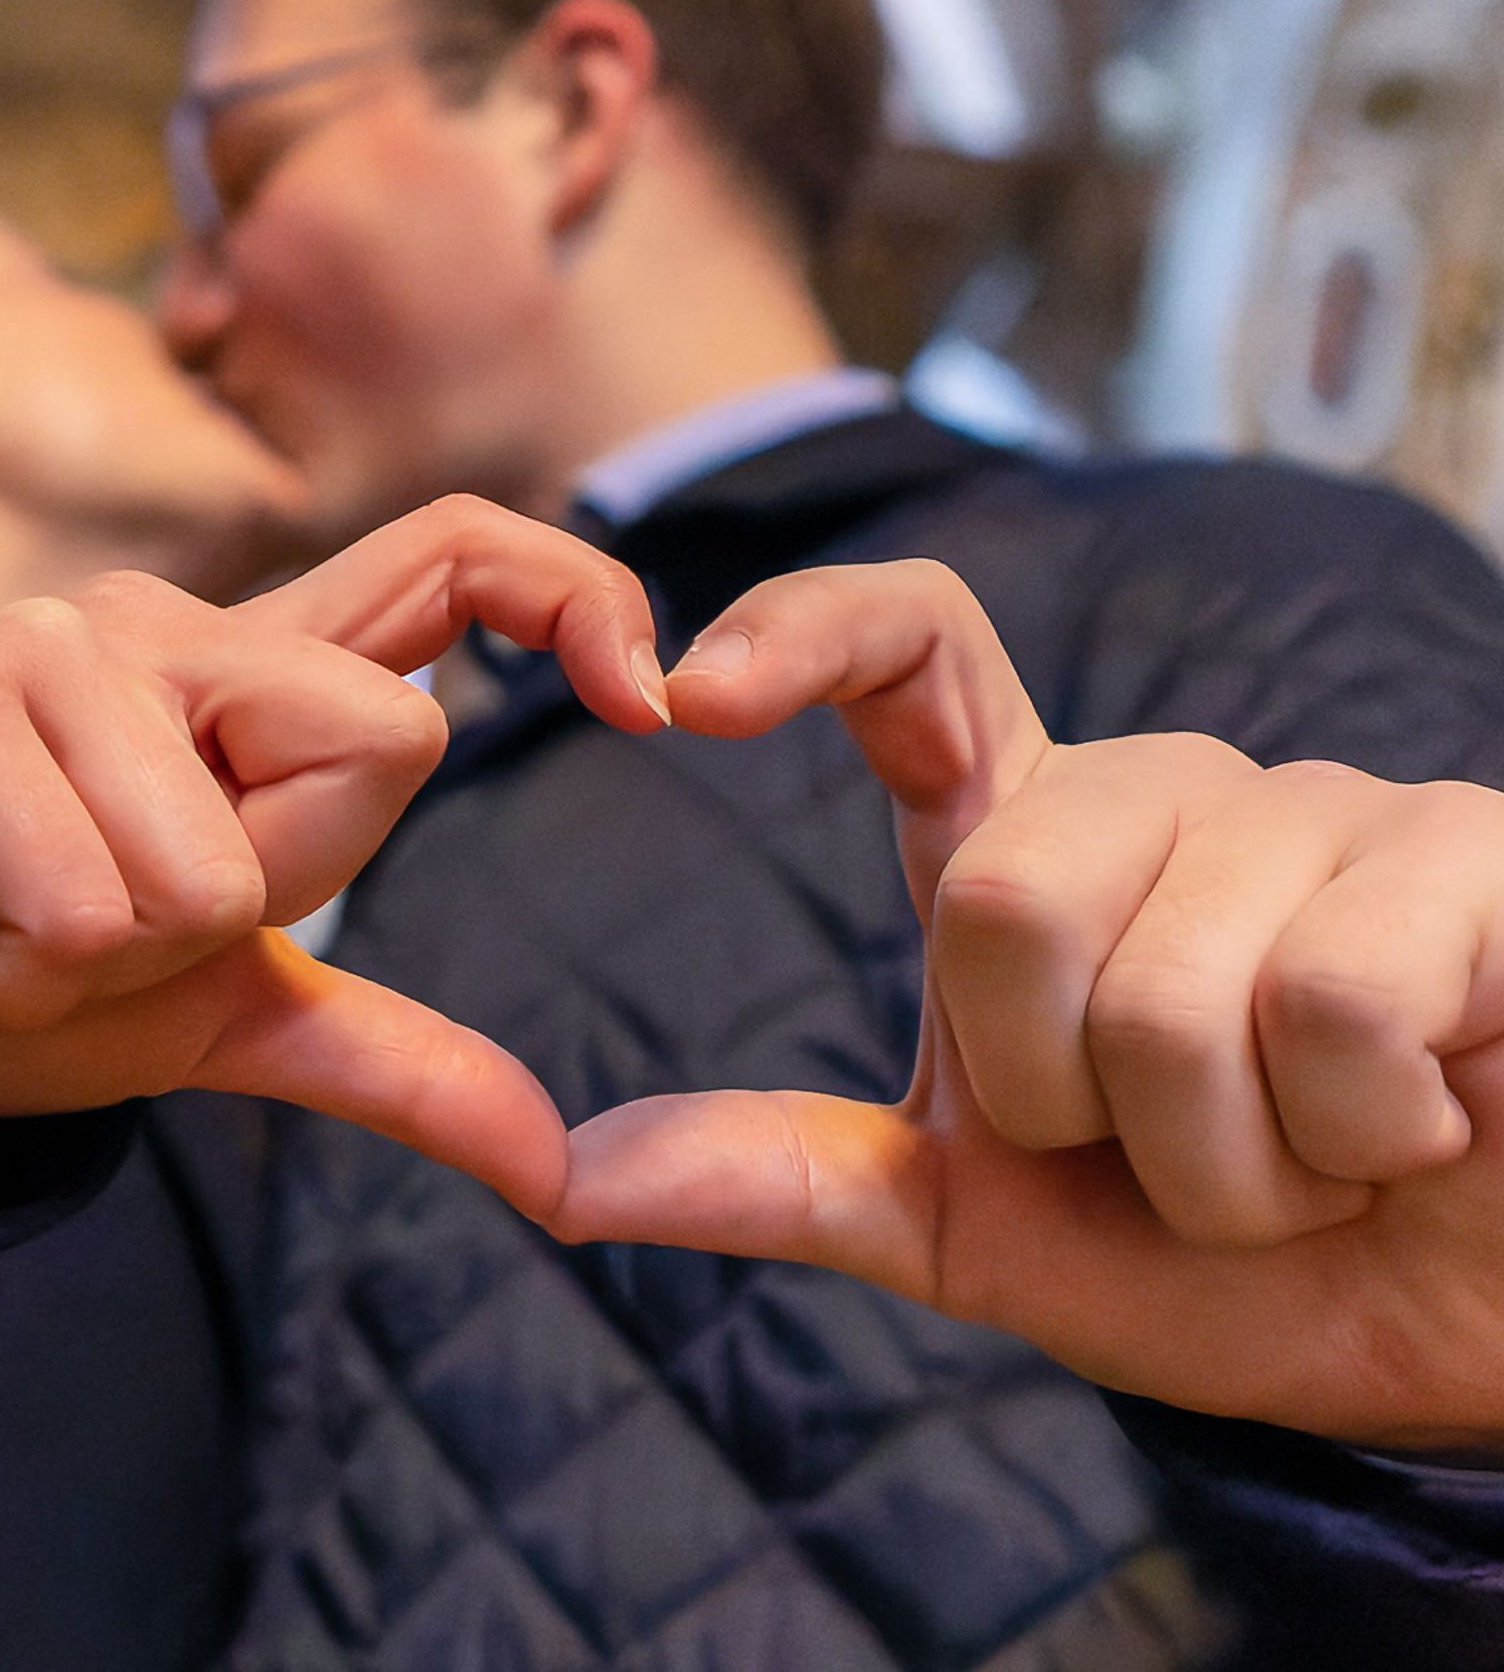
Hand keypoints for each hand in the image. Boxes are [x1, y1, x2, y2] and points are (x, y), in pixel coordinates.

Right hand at [0, 496, 672, 1210]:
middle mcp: (162, 623)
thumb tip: (556, 1164)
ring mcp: (47, 648)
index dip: (570, 592)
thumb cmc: (11, 972)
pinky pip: (87, 893)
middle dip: (254, 901)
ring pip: (215, 861)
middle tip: (110, 914)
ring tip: (13, 918)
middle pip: (375, 748)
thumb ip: (393, 1056)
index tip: (654, 702)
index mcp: (252, 670)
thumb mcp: (226, 1017)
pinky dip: (25, 965)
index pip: (453, 551)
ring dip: (114, 956)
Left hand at [550, 560, 1503, 1452]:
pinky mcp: (1471, 854)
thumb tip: (559, 1176)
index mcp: (1033, 838)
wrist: (1473, 1337)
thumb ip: (788, 1180)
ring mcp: (1327, 804)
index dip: (799, 634)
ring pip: (1168, 983)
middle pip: (1000, 899)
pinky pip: (1333, 1000)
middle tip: (1186, 1155)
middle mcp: (1167, 788)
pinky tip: (1425, 1122)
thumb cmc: (1240, 1263)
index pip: (909, 645)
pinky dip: (1360, 1133)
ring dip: (1233, 1159)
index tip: (683, 698)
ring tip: (1319, 1152)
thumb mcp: (981, 1235)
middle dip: (1078, 1105)